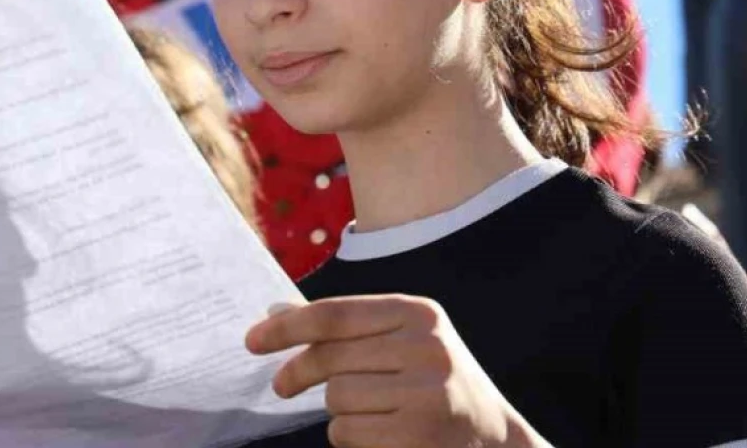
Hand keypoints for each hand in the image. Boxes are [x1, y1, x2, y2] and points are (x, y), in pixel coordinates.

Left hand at [247, 295, 543, 447]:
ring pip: (337, 400)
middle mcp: (427, 349)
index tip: (252, 341)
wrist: (494, 442)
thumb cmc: (432, 386)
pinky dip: (350, 438)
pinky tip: (378, 435)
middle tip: (282, 385)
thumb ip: (343, 329)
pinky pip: (348, 433)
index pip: (335, 314)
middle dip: (299, 373)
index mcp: (419, 314)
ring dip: (338, 412)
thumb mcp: (399, 343)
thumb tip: (276, 312)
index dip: (288, 328)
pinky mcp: (418, 436)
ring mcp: (427, 395)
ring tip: (369, 414)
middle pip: (330, 360)